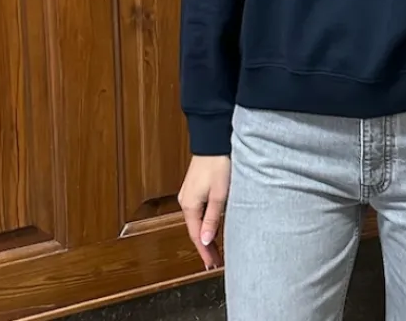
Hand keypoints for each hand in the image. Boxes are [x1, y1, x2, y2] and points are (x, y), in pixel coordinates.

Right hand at [178, 155, 230, 269]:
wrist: (214, 140)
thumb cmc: (218, 164)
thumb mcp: (219, 194)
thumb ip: (212, 218)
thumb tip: (205, 241)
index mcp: (189, 205)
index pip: (196, 236)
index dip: (205, 252)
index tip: (212, 265)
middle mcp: (185, 201)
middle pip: (195, 230)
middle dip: (206, 246)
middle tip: (216, 262)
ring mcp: (189, 194)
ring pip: (197, 221)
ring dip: (206, 234)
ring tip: (217, 249)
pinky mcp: (195, 188)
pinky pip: (199, 211)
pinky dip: (206, 222)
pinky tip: (213, 227)